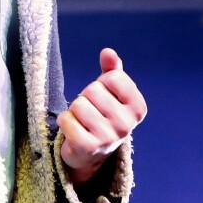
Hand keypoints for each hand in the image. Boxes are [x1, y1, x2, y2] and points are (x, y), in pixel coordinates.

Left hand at [56, 48, 146, 184]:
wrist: (91, 150)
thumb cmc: (102, 112)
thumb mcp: (111, 90)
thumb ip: (112, 69)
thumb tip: (108, 52)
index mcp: (138, 108)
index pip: (114, 77)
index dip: (103, 82)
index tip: (105, 96)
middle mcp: (127, 125)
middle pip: (93, 90)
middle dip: (87, 96)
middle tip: (92, 110)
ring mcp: (108, 138)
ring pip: (78, 104)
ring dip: (75, 110)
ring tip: (83, 121)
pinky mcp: (88, 148)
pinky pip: (66, 120)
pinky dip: (64, 121)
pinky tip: (73, 130)